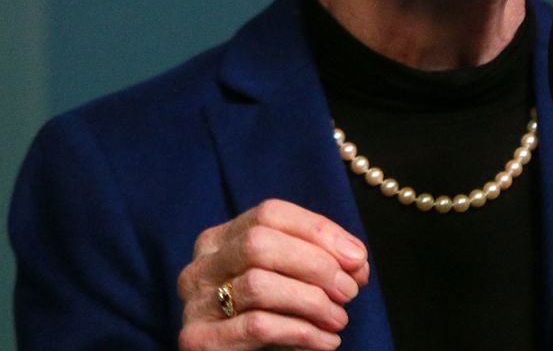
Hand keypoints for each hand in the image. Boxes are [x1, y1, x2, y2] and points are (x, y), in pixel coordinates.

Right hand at [177, 198, 368, 350]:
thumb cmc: (270, 322)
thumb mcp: (291, 284)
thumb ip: (319, 263)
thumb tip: (356, 260)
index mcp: (220, 240)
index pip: (269, 213)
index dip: (318, 230)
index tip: (357, 258)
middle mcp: (201, 266)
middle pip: (259, 243)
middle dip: (315, 264)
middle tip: (350, 290)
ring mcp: (195, 304)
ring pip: (258, 284)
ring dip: (311, 301)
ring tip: (339, 319)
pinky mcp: (199, 340)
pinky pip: (256, 326)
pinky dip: (301, 332)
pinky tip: (325, 341)